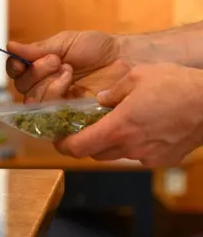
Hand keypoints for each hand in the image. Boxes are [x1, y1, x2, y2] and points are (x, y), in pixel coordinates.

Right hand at [6, 31, 133, 102]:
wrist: (123, 59)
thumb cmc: (96, 49)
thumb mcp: (65, 42)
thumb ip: (37, 48)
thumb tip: (10, 47)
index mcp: (40, 69)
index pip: (16, 73)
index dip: (15, 67)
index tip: (22, 61)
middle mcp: (43, 87)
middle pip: (22, 88)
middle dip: (36, 72)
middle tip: (56, 60)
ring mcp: (55, 103)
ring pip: (32, 101)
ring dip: (48, 84)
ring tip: (68, 71)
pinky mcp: (65, 117)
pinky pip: (47, 112)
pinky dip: (55, 95)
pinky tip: (69, 84)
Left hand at [54, 63, 202, 166]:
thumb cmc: (177, 85)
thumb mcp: (139, 76)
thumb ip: (113, 91)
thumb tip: (101, 100)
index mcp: (118, 127)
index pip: (78, 147)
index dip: (63, 145)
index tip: (58, 139)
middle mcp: (130, 147)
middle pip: (95, 153)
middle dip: (86, 142)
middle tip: (85, 128)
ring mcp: (147, 156)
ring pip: (116, 155)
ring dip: (109, 143)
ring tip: (116, 124)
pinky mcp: (163, 159)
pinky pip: (138, 155)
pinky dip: (132, 145)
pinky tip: (142, 128)